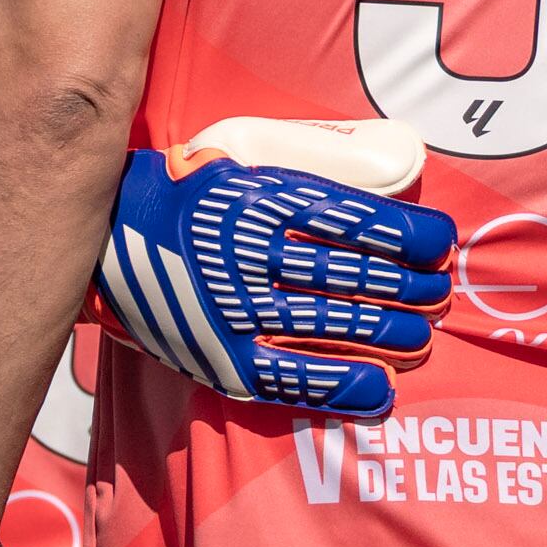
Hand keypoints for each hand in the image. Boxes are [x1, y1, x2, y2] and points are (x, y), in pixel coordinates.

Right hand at [100, 132, 453, 416]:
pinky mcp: (220, 358)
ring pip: (336, 326)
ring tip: (421, 339)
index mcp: (262, 198)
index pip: (361, 220)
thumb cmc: (187, 194)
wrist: (103, 238)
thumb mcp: (240, 160)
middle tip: (438, 295)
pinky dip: (345, 385)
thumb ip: (300, 173)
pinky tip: (380, 387)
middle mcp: (252, 254)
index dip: (414, 237)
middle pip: (359, 277)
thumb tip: (387, 176)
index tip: (442, 244)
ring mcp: (236, 310)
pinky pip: (294, 378)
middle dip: (415, 290)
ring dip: (394, 335)